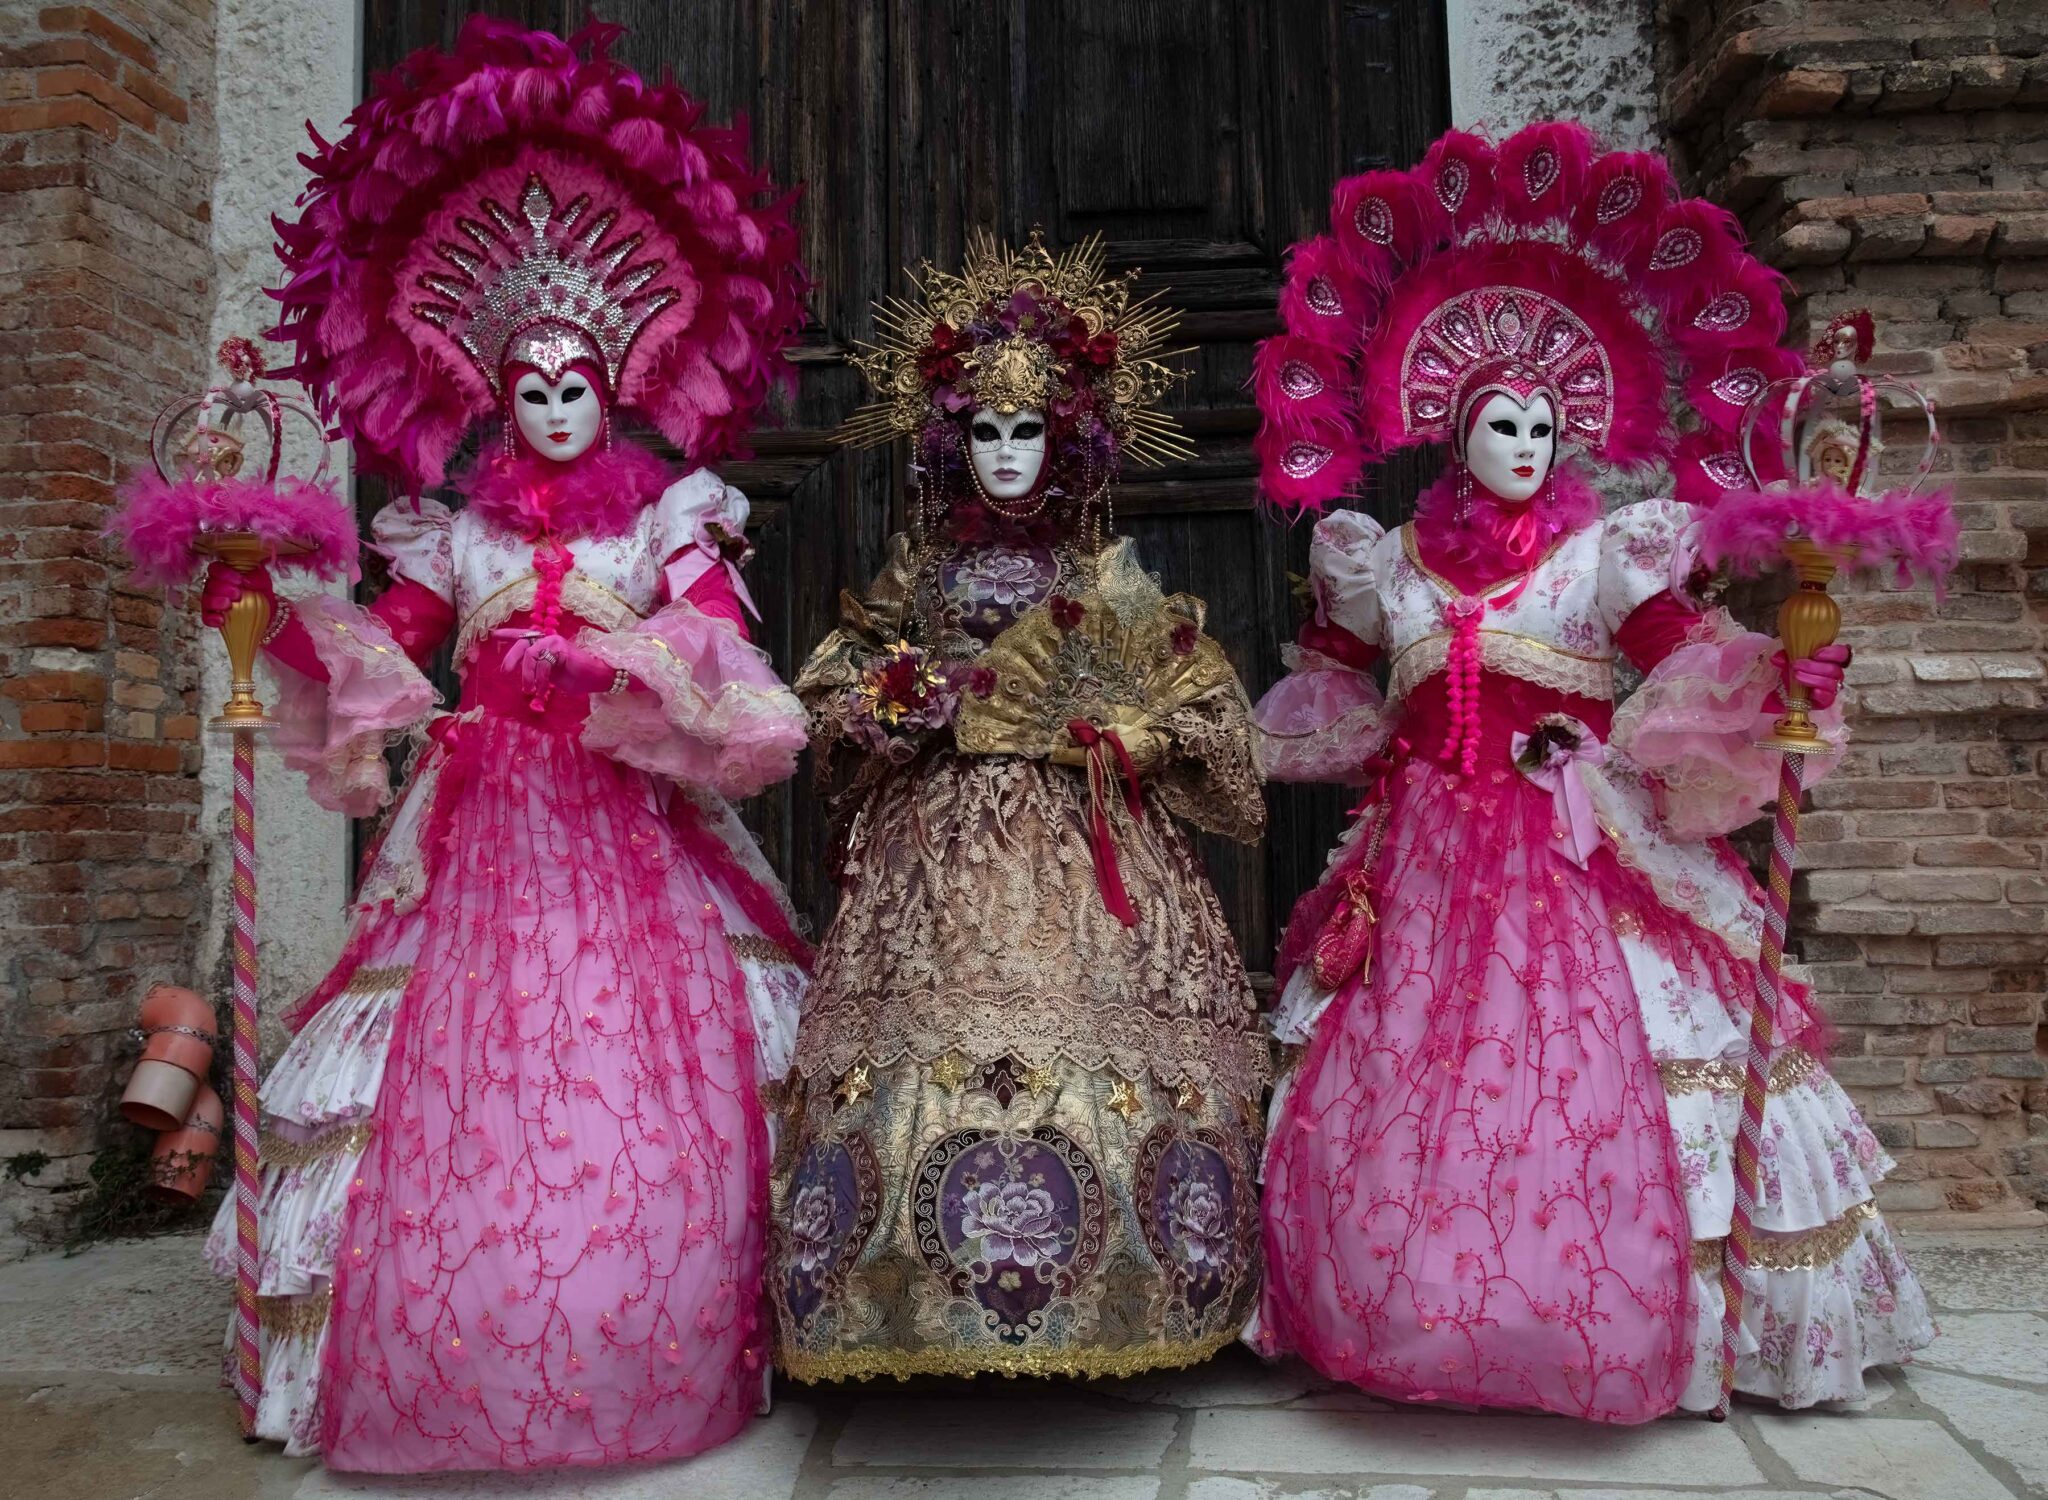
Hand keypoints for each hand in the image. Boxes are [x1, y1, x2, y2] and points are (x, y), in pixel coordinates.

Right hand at [198, 562, 272, 628]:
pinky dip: (211, 619)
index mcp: (225, 574)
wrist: (266, 608)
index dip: (225, 574)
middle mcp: (216, 586)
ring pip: (206, 600)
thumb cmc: (260, 590)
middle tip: (237, 594)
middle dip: (222, 589)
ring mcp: (213, 601)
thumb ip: (256, 578)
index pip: (216, 569)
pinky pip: (206, 617)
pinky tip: (221, 620)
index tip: (239, 580)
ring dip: (216, 602)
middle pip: (210, 585)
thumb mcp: (262, 581)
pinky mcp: (214, 616)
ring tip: (228, 605)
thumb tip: (246, 580)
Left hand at [493, 629, 617, 696]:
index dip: (509, 634)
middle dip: (511, 658)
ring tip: (529, 689)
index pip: (524, 636)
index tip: (494, 634)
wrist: (596, 677)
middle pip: (522, 644)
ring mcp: (553, 642)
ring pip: (530, 655)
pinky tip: (542, 690)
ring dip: (527, 675)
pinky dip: (540, 680)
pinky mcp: (560, 648)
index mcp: (544, 644)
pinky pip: (543, 664)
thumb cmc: (575, 677)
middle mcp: (547, 639)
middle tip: (505, 671)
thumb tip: (522, 673)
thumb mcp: (550, 674)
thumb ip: (537, 669)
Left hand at [1049, 722, 1168, 774]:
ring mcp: (1109, 772)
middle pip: (1079, 762)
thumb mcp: (1117, 730)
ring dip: (1077, 757)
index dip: (1062, 752)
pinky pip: (1099, 767)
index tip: (1050, 750)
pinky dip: (1090, 760)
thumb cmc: (1139, 736)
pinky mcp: (1116, 775)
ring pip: (1088, 766)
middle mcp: (1103, 765)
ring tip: (1068, 747)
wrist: (1159, 750)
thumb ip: (1100, 732)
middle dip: (1066, 754)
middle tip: (1056, 746)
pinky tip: (1087, 752)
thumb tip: (1087, 733)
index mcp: (1102, 753)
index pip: (1075, 754)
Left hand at [1771, 642, 1850, 711]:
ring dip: (1812, 679)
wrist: (1784, 688)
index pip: (1842, 654)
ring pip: (1830, 683)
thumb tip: (1776, 658)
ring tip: (1797, 676)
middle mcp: (1834, 673)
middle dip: (1814, 667)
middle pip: (1833, 669)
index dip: (1833, 653)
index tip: (1816, 654)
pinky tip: (1813, 692)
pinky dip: (1822, 695)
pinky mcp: (1826, 701)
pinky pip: (1829, 699)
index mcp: (1830, 659)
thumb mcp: (1787, 660)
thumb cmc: (1792, 669)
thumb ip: (1784, 656)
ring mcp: (1832, 688)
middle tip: (1796, 665)